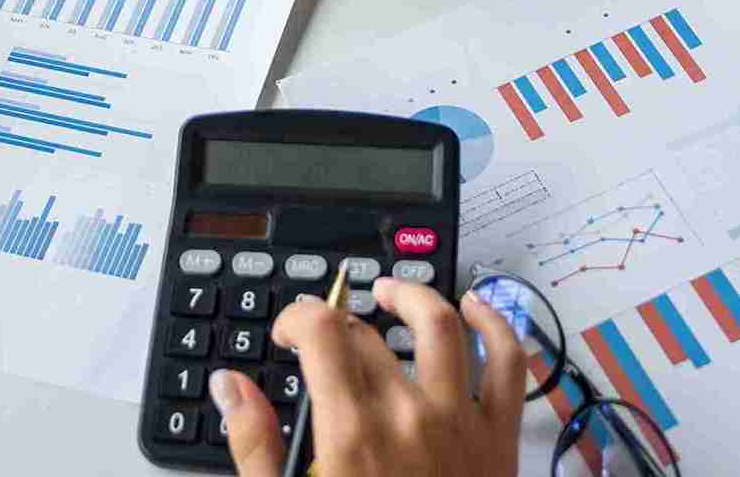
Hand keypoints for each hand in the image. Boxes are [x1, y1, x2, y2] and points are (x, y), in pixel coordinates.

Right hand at [219, 280, 525, 476]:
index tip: (291, 331)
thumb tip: (230, 386)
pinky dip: (495, 323)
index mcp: (352, 435)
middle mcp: (409, 417)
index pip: (322, 332)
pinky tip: (476, 307)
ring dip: (412, 297)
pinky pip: (509, 362)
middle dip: (341, 322)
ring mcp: (461, 423)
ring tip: (390, 294)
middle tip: (327, 338)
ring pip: (442, 325)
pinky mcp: (500, 439)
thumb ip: (255, 445)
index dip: (299, 316)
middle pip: (370, 333)